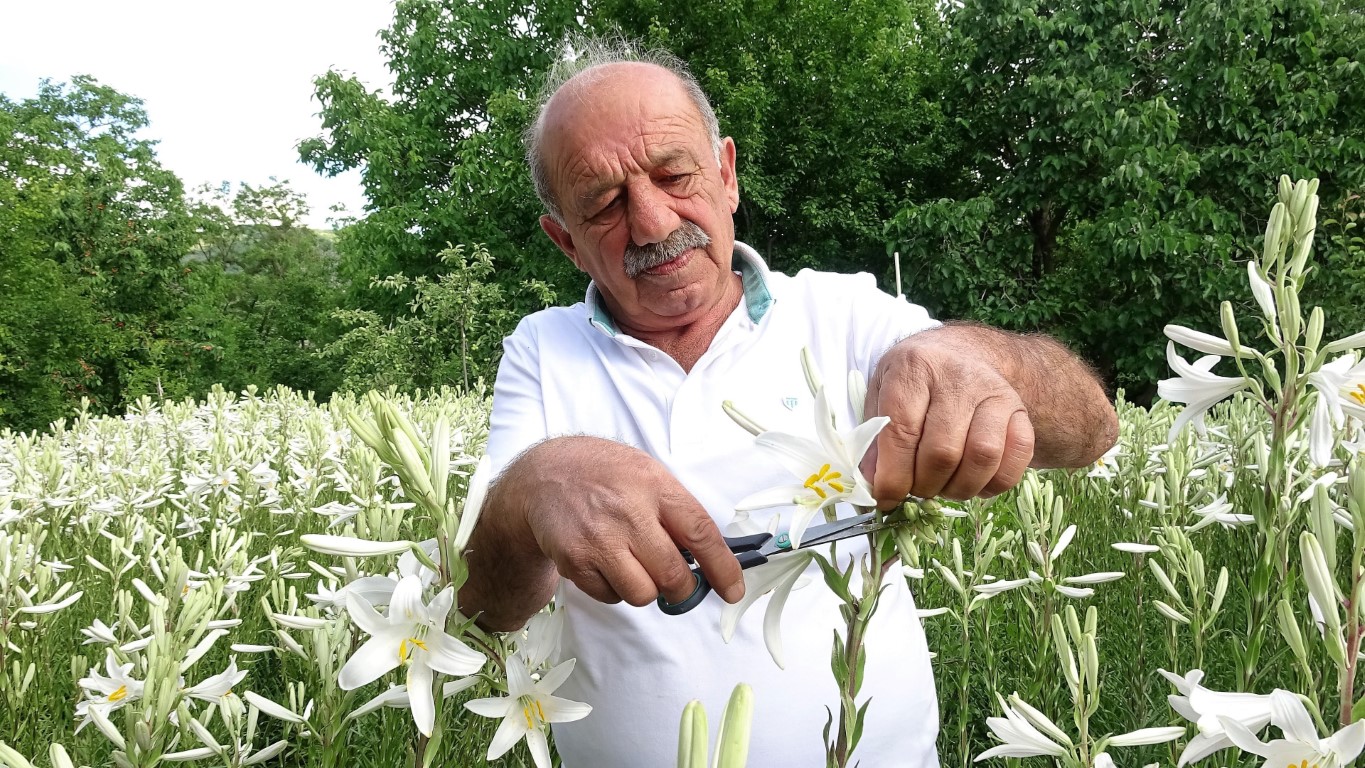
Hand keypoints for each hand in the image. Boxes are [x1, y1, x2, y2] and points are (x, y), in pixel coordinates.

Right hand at [519, 438, 744, 606]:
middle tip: (678, 582)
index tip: (732, 590)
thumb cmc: (604, 475)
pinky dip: (615, 588)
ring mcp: (599, 539)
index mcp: (654, 485)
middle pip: (673, 575)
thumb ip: (676, 511)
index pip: (700, 534)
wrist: (542, 477)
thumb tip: (710, 559)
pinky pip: (611, 597)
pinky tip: (605, 561)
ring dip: (646, 588)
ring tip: (632, 563)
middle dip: (682, 588)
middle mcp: (628, 512)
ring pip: (643, 594)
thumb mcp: (646, 474)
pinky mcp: (575, 561)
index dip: (723, 568)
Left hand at [860, 335, 1034, 503]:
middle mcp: (959, 376)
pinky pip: (1016, 459)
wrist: (962, 354)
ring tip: (942, 485)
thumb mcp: (881, 394)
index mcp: (914, 367)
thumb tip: (872, 483)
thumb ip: (874, 438)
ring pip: (983, 457)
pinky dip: (994, 483)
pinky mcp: (1020, 411)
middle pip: (943, 451)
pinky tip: (974, 481)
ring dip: (958, 488)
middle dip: (924, 485)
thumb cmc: (914, 380)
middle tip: (915, 488)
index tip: (885, 498)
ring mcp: (996, 392)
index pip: (902, 431)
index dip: (892, 476)